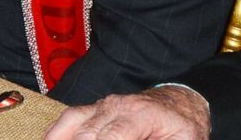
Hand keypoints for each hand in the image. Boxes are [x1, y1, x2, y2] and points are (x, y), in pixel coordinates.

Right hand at [43, 86, 209, 139]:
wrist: (180, 103)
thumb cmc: (183, 129)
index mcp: (141, 114)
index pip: (111, 136)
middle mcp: (117, 106)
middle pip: (88, 132)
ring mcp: (103, 104)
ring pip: (73, 121)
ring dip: (60, 138)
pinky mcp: (95, 107)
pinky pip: (70, 117)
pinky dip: (57, 131)